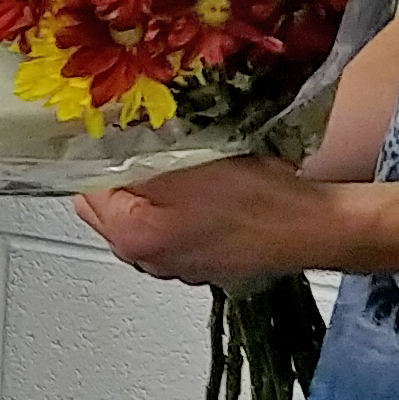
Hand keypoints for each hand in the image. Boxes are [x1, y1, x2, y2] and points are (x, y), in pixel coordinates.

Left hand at [75, 156, 346, 286]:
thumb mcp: (185, 163)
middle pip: (109, 206)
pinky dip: (177, 206)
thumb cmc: (256, 199)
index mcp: (132, 237)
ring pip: (142, 215)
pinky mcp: (200, 261)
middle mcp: (147, 259)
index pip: (87, 189)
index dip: (100, 156)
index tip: (114, 134)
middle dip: (121, 175)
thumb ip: (135, 159)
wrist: (311, 228)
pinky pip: (172, 226)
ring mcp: (175, 265)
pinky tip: (202, 187)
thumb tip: (102, 146)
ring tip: (179, 163)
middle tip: (145, 145)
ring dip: (151, 190)